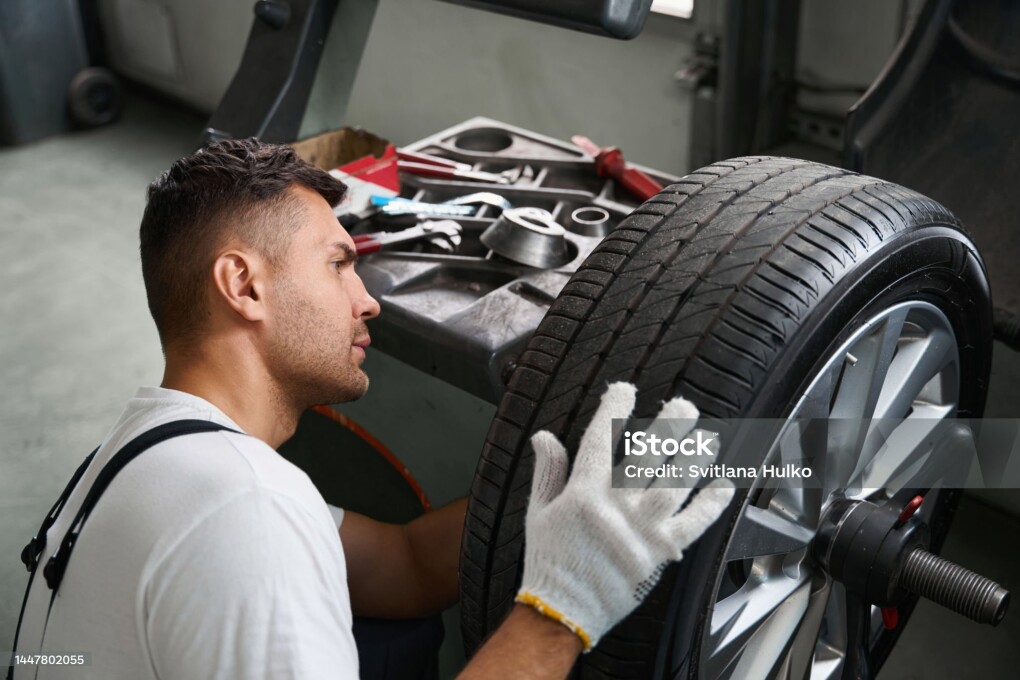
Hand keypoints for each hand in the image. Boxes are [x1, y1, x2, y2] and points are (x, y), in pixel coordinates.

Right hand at [515, 382, 734, 650]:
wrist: (563, 612)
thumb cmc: (550, 562)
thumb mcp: (538, 512)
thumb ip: (548, 471)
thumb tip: (544, 437)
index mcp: (584, 492)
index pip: (602, 438)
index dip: (615, 409)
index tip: (625, 391)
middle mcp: (616, 506)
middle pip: (649, 454)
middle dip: (669, 425)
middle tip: (683, 406)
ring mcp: (642, 529)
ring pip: (676, 482)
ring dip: (694, 457)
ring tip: (708, 439)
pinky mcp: (661, 554)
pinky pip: (694, 524)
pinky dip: (711, 504)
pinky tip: (723, 486)